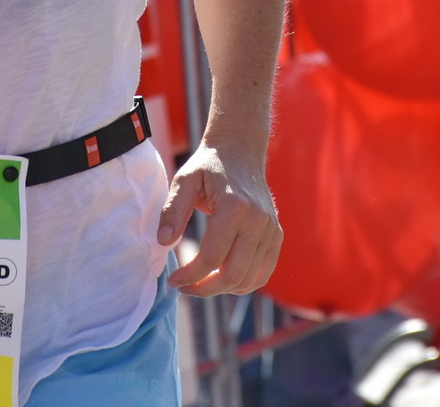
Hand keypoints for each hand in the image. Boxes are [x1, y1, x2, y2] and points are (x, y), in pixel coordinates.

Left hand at [159, 142, 281, 296]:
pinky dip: (243, 284)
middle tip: (185, 287)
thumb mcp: (184, 180)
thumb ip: (172, 210)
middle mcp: (258, 221)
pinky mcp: (276, 236)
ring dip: (222, 289)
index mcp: (234, 207)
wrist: (240, 151)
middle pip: (233, 275)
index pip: (212, 258)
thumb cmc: (208, 166)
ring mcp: (271, 230)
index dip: (190, 276)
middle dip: (205, 289)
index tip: (173, 280)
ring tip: (201, 282)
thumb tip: (163, 242)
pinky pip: (263, 273)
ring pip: (249, 279)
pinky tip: (222, 278)